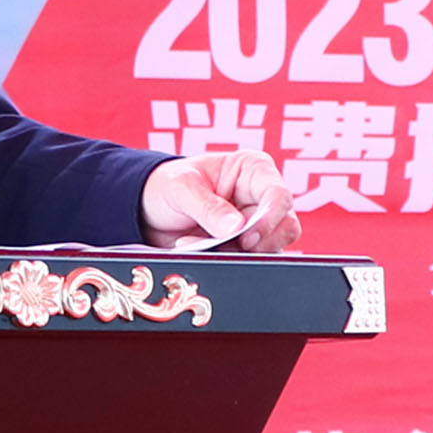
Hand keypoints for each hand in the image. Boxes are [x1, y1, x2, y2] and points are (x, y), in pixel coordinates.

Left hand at [140, 150, 299, 252]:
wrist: (148, 210)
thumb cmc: (167, 185)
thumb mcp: (181, 188)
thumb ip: (209, 207)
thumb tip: (236, 228)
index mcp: (253, 170)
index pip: (279, 196)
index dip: (268, 219)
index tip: (245, 237)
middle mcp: (261, 197)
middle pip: (284, 227)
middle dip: (254, 243)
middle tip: (222, 245)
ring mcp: (256, 224)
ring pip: (270, 249)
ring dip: (236, 254)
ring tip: (198, 244)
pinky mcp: (246, 248)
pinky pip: (251, 262)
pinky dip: (227, 262)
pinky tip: (201, 250)